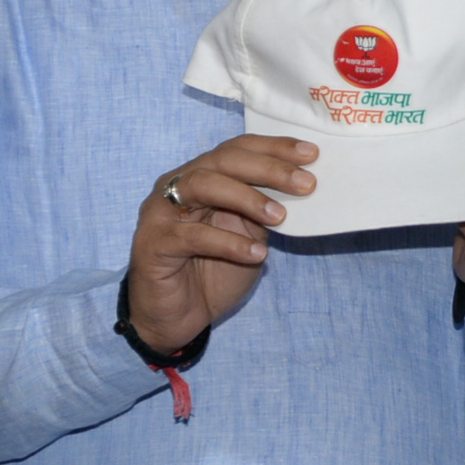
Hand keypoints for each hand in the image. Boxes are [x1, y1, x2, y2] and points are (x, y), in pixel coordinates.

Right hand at [127, 134, 312, 355]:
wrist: (178, 316)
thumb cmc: (213, 271)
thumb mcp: (249, 234)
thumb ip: (265, 209)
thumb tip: (303, 186)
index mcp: (201, 176)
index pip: (237, 148)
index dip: (273, 147)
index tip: (311, 153)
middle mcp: (176, 186)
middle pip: (222, 160)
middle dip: (268, 168)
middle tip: (305, 183)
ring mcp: (159, 212)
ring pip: (203, 186)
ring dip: (247, 198)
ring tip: (280, 217)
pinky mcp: (153, 243)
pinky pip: (193, 236)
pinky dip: (229, 243)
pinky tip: (257, 253)